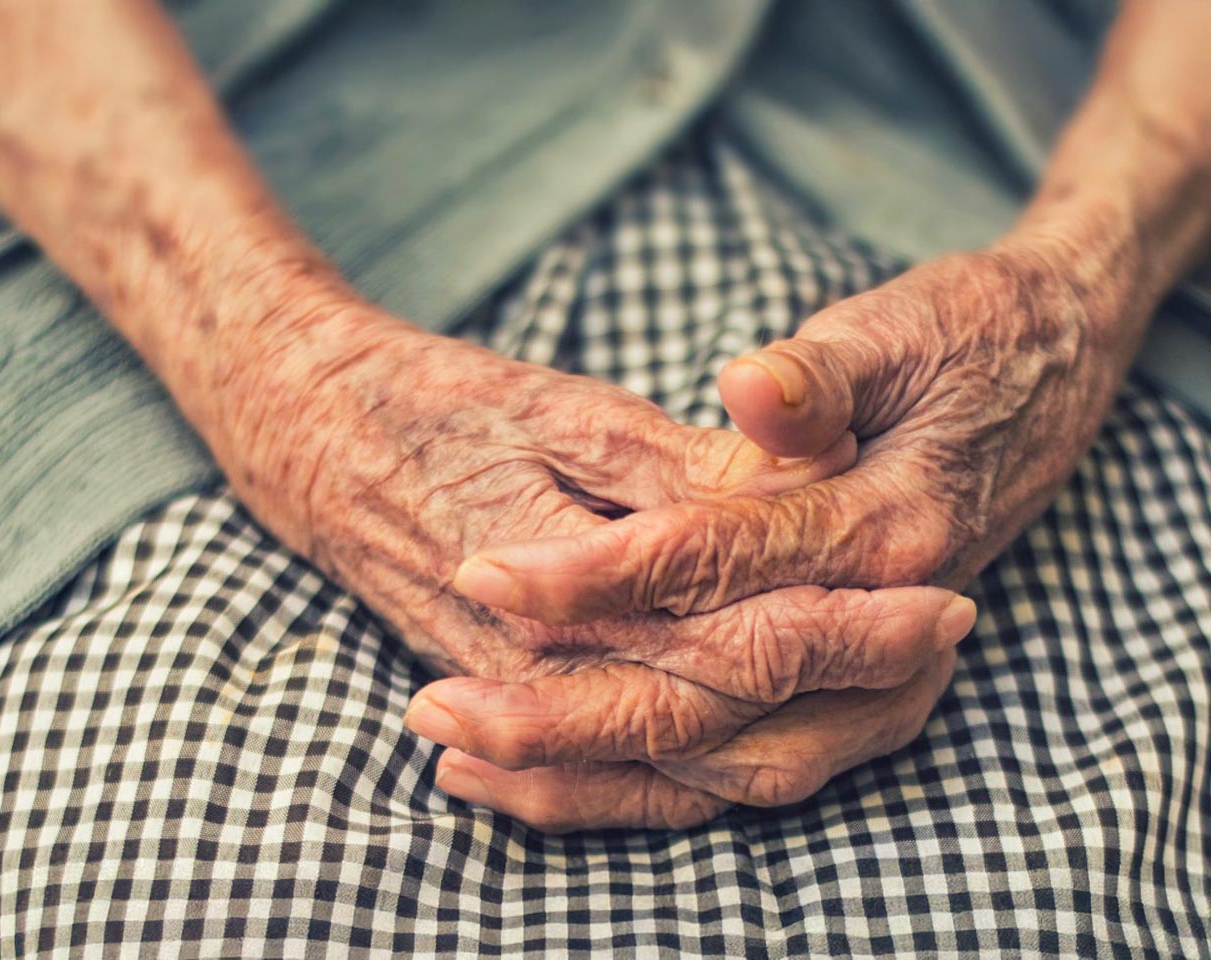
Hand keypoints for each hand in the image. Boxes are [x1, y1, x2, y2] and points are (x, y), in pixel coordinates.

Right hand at [208, 304, 976, 828]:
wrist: (306, 435)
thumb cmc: (431, 404)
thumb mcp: (556, 411)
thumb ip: (669, 477)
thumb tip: (783, 510)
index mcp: (568, 586)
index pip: (732, 636)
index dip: (846, 625)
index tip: (941, 601)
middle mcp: (545, 665)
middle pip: (720, 712)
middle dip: (846, 686)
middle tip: (946, 648)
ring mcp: (522, 692)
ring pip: (675, 762)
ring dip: (789, 738)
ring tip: (890, 702)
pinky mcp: (505, 694)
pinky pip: (610, 777)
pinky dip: (693, 778)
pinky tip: (755, 763)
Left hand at [425, 241, 1133, 826]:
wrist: (1054, 371)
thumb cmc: (965, 340)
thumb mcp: (892, 334)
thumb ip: (817, 378)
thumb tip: (751, 388)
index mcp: (890, 524)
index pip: (717, 564)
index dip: (597, 571)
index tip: (488, 568)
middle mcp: (888, 620)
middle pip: (710, 691)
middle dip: (569, 705)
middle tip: (442, 707)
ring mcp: (882, 670)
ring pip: (726, 756)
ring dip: (596, 766)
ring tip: (472, 757)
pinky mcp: (866, 691)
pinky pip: (757, 765)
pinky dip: (658, 780)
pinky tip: (568, 776)